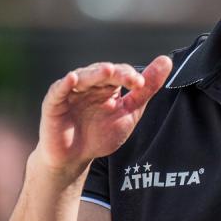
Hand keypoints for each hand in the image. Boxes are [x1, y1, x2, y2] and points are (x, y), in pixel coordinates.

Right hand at [34, 56, 171, 180]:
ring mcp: (71, 91)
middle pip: (103, 72)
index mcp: (107, 85)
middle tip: (131, 78)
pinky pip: (58, 91)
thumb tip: (166, 61)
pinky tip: (73, 79)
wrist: (75, 159)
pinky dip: (65, 84)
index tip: (142, 84)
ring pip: (83, 77)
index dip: (131, 76)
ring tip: (108, 71)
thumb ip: (146, 90)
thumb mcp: (128, 113)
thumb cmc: (100, 135)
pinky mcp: (54, 103)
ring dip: (95, 74)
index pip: (120, 73)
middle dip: (117, 74)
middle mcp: (89, 84)